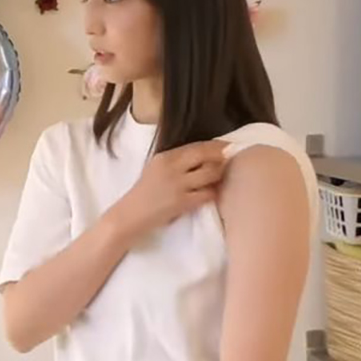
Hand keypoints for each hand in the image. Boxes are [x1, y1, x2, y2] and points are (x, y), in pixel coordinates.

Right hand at [112, 139, 229, 240]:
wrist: (129, 216)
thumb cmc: (143, 194)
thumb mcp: (154, 170)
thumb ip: (174, 162)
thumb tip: (203, 157)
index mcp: (163, 157)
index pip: (194, 146)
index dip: (214, 145)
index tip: (226, 144)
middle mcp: (171, 167)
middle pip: (204, 154)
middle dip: (221, 155)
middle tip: (231, 156)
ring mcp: (177, 184)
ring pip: (210, 172)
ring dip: (219, 174)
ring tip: (220, 177)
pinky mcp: (182, 202)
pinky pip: (208, 193)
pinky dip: (213, 192)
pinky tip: (213, 193)